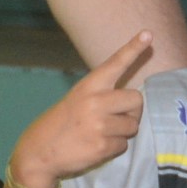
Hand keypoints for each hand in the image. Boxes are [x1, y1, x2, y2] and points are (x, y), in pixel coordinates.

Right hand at [7, 31, 151, 187]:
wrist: (38, 153)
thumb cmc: (60, 124)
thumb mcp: (77, 100)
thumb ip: (101, 95)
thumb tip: (133, 99)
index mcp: (88, 86)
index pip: (115, 63)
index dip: (133, 48)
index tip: (148, 34)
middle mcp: (95, 101)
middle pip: (137, 99)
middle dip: (132, 111)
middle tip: (116, 118)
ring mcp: (99, 124)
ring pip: (133, 126)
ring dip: (122, 132)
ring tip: (100, 133)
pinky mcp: (101, 146)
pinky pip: (123, 145)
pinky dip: (114, 147)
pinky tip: (95, 147)